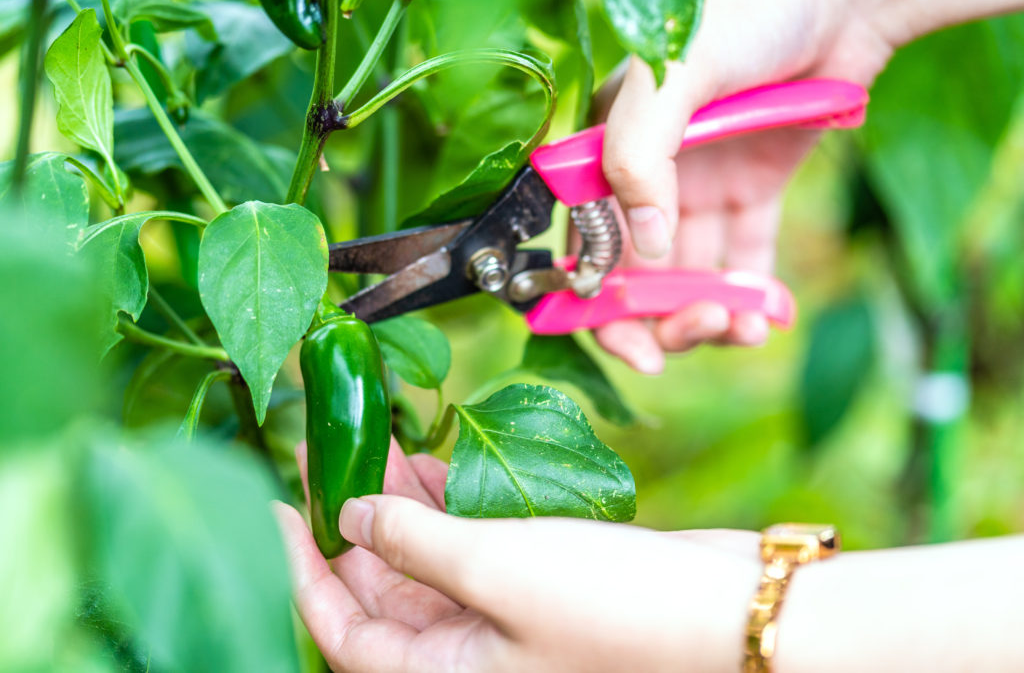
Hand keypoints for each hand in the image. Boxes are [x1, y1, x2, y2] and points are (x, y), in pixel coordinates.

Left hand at [274, 441, 761, 671]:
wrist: (737, 616)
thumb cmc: (617, 612)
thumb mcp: (498, 572)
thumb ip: (413, 544)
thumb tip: (352, 518)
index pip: (341, 631)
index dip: (299, 568)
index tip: (276, 505)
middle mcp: (469, 654)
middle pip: (381, 587)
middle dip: (350, 518)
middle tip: (326, 447)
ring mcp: (509, 616)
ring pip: (429, 556)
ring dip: (400, 500)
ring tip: (374, 435)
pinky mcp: (545, 579)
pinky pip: (479, 539)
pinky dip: (455, 500)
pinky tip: (436, 455)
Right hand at [593, 0, 897, 372]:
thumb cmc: (745, 11)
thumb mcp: (673, 73)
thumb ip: (640, 156)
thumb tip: (643, 245)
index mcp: (608, 150)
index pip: (587, 243)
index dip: (600, 304)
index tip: (638, 345)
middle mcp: (648, 175)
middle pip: (637, 273)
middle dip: (661, 318)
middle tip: (698, 333)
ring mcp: (700, 184)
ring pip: (690, 275)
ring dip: (709, 314)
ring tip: (744, 327)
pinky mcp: (753, 188)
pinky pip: (743, 255)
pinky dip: (751, 294)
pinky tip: (766, 315)